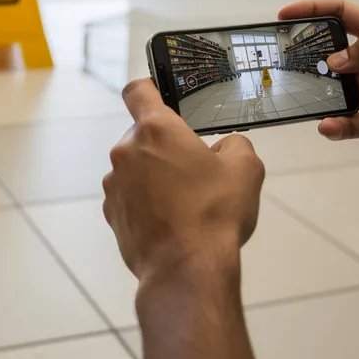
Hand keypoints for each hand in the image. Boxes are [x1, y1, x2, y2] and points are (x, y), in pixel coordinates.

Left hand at [103, 79, 265, 290]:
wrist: (186, 270)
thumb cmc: (214, 215)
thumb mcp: (246, 169)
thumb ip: (234, 144)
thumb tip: (223, 148)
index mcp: (156, 130)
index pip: (138, 91)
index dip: (149, 88)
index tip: (158, 95)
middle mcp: (126, 152)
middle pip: (143, 136)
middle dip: (166, 147)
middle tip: (195, 170)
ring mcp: (114, 185)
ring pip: (136, 169)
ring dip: (155, 177)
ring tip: (186, 203)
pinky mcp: (112, 214)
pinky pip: (130, 197)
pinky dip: (146, 203)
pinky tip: (171, 223)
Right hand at [278, 0, 358, 158]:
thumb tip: (334, 61)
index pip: (342, 16)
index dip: (313, 11)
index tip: (284, 15)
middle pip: (330, 55)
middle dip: (305, 57)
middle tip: (280, 63)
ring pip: (335, 92)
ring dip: (316, 94)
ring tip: (298, 96)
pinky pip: (350, 124)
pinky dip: (335, 126)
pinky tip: (328, 126)